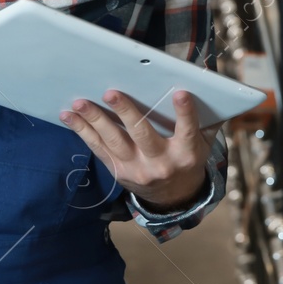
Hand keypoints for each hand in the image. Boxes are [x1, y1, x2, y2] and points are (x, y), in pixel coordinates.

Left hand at [60, 89, 214, 211]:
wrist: (173, 197)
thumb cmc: (188, 158)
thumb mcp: (203, 142)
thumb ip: (206, 119)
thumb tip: (212, 86)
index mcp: (186, 153)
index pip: (187, 130)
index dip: (185, 113)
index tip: (180, 94)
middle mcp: (161, 163)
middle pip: (142, 135)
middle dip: (125, 112)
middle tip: (111, 93)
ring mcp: (137, 169)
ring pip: (114, 142)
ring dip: (95, 121)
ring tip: (80, 103)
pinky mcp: (119, 172)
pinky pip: (99, 150)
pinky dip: (83, 132)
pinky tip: (70, 117)